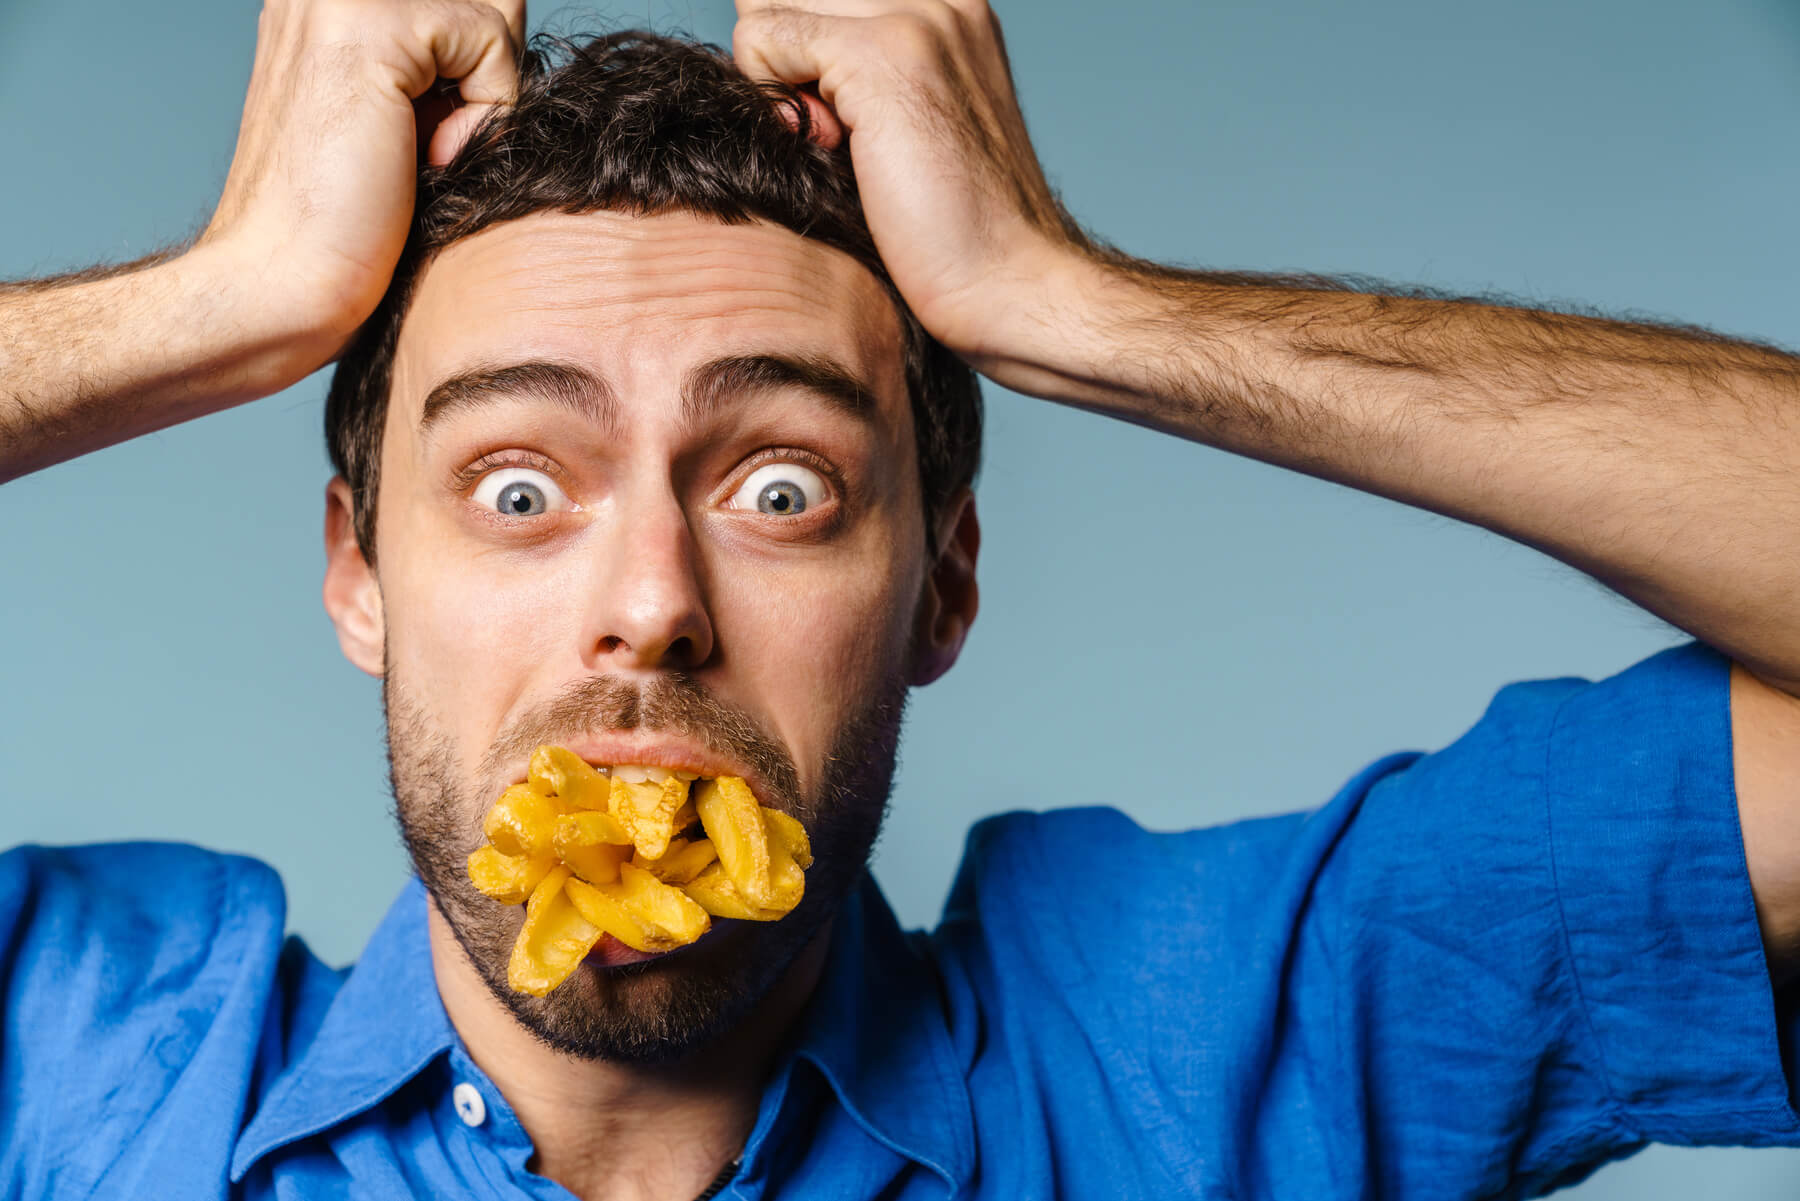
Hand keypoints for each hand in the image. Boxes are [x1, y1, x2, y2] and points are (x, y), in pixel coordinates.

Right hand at [195, 0, 524, 366]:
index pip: (460, 6)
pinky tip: (429, 157)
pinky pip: (493, 42)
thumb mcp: (405, 123)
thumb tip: (509, 36)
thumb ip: (444, 70)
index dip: (478, 74)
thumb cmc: (346, 228)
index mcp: (327, 4)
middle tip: (427, 147)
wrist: (283, 282)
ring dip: (488, 96)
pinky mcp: (371, 23)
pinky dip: (488, 111)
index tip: (422, 138)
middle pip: (486, 1)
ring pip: (495, 14)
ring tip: (426, 152)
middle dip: (489, 77)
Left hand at [732, 0, 1086, 364]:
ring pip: (770, 6)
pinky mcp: (882, 54)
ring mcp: (915, 17)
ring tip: (835, 143)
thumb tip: (764, 46)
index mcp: (949, 11)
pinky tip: (826, 146)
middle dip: (784, 63)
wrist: (1007, 283)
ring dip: (777, 80)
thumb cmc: (950, 235)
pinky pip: (761, 36)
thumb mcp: (903, 131)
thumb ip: (851, 80)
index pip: (823, 0)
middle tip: (835, 138)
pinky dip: (771, 99)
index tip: (841, 124)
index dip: (801, 59)